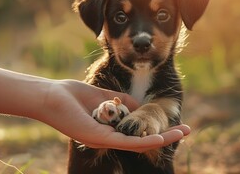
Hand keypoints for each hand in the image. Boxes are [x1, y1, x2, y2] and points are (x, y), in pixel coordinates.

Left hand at [39, 79, 190, 151]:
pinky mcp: (100, 138)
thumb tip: (141, 107)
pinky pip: (126, 142)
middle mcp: (111, 137)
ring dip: (162, 139)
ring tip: (182, 133)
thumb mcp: (105, 96)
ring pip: (139, 144)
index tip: (175, 122)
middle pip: (144, 140)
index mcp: (112, 128)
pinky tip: (160, 138)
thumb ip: (123, 102)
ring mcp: (106, 139)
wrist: (52, 97)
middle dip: (166, 136)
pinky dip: (145, 140)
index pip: (140, 131)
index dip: (158, 128)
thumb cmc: (74, 95)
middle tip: (187, 131)